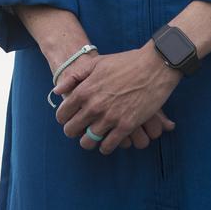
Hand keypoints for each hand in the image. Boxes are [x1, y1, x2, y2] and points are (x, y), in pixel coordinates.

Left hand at [51, 44, 179, 154]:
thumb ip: (74, 77)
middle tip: (76, 131)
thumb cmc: (124, 62)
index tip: (66, 119)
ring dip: (87, 142)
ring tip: (90, 140)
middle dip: (72, 131)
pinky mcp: (126, 126)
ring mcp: (110, 117)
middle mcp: (94, 106)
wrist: (153, 67)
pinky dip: (105, 147)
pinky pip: (109, 145)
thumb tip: (57, 91)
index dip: (62, 118)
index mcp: (84, 90)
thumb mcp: (95, 63)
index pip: (63, 113)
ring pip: (89, 141)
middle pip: (72, 129)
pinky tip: (105, 144)